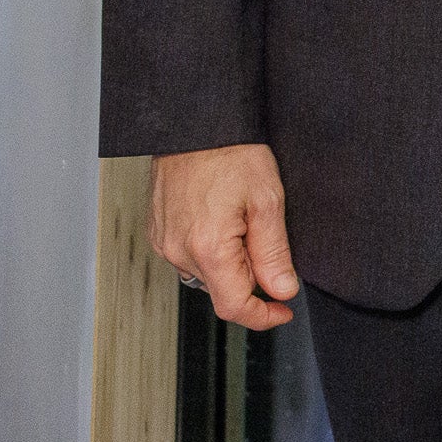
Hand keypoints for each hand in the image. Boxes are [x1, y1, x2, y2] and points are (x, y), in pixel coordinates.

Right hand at [150, 143, 298, 327]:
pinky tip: (224, 221)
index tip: (283, 311)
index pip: (234, 306)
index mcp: (207, 248)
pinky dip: (212, 251)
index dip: (263, 316)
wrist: (195, 124)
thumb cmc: (231, 153)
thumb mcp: (268, 201)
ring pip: (206, 274)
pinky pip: (189, 256)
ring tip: (245, 223)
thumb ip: (274, 253)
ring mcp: (165, 242)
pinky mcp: (159, 232)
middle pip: (221, 290)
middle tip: (269, 245)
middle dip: (252, 280)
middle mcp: (178, 251)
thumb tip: (282, 290)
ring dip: (231, 265)